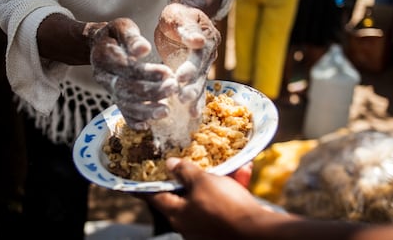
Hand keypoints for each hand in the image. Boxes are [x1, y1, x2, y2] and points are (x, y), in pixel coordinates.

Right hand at [88, 18, 177, 129]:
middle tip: (173, 89)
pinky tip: (147, 126)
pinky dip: (133, 121)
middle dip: (151, 91)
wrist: (99, 44)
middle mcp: (103, 75)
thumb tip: (144, 49)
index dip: (146, 72)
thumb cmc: (116, 34)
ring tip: (166, 111)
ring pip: (125, 104)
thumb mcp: (122, 27)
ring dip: (145, 110)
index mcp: (104, 55)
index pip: (127, 67)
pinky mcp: (114, 98)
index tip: (168, 73)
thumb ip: (132, 37)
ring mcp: (108, 89)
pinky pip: (122, 113)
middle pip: (126, 88)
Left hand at [141, 158, 265, 238]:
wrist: (260, 234)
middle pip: (185, 194)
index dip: (143, 186)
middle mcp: (190, 223)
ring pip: (209, 195)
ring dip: (219, 178)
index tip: (131, 181)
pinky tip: (244, 171)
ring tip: (228, 161)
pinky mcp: (227, 225)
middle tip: (190, 161)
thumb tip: (170, 164)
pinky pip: (226, 202)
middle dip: (192, 176)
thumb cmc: (224, 207)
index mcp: (178, 214)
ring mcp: (209, 226)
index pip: (154, 197)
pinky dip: (232, 187)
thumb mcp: (202, 183)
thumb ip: (185, 172)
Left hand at [154, 3, 220, 116]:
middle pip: (202, 73)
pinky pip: (198, 89)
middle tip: (182, 98)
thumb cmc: (177, 15)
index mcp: (206, 37)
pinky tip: (193, 115)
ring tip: (190, 111)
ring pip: (201, 84)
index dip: (191, 67)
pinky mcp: (198, 74)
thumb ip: (187, 28)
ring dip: (195, 97)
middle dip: (193, 87)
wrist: (182, 19)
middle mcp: (209, 54)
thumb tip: (198, 41)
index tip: (180, 78)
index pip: (199, 55)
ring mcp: (205, 66)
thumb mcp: (178, 16)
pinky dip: (196, 101)